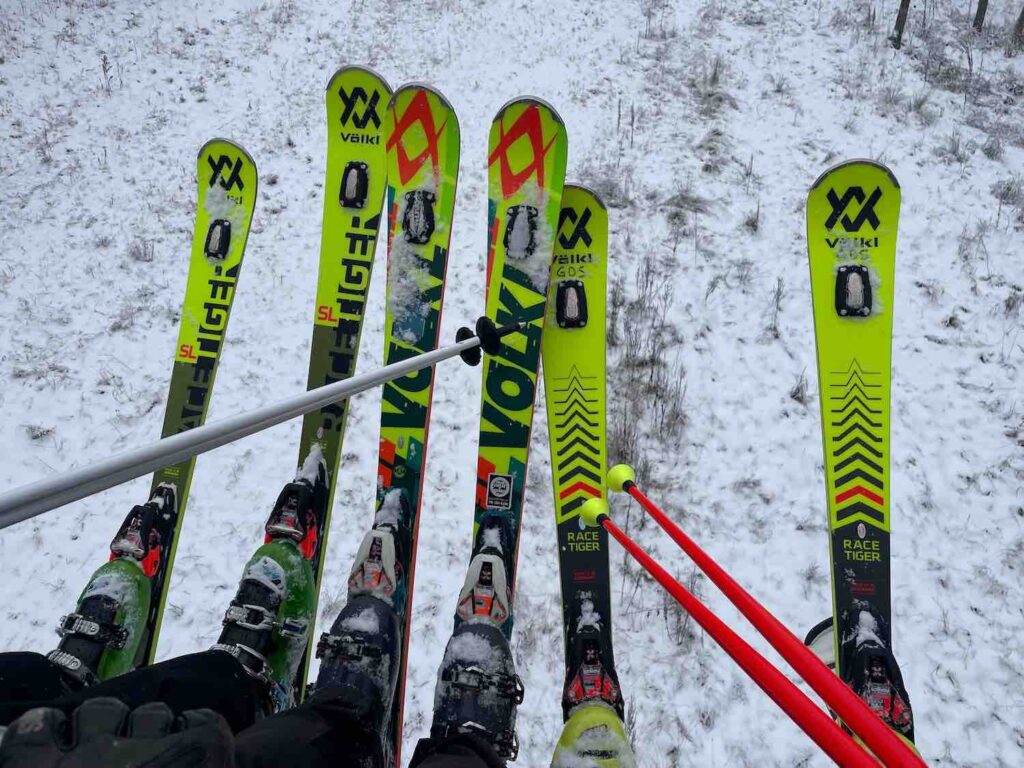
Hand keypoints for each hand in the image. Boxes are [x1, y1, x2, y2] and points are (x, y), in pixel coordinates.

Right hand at [0, 697, 233, 766]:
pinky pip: (199, 718)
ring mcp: (151, 753)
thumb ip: (45, 765)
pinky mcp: (204, 745)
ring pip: (152, 712)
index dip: (45, 730)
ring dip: (158, 731)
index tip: (52, 732)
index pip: (31, 732)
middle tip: (121, 756)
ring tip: (165, 762)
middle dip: (111, 725)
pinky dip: (201, 734)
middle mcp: (93, 762)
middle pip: (99, 710)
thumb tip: (6, 735)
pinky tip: (200, 757)